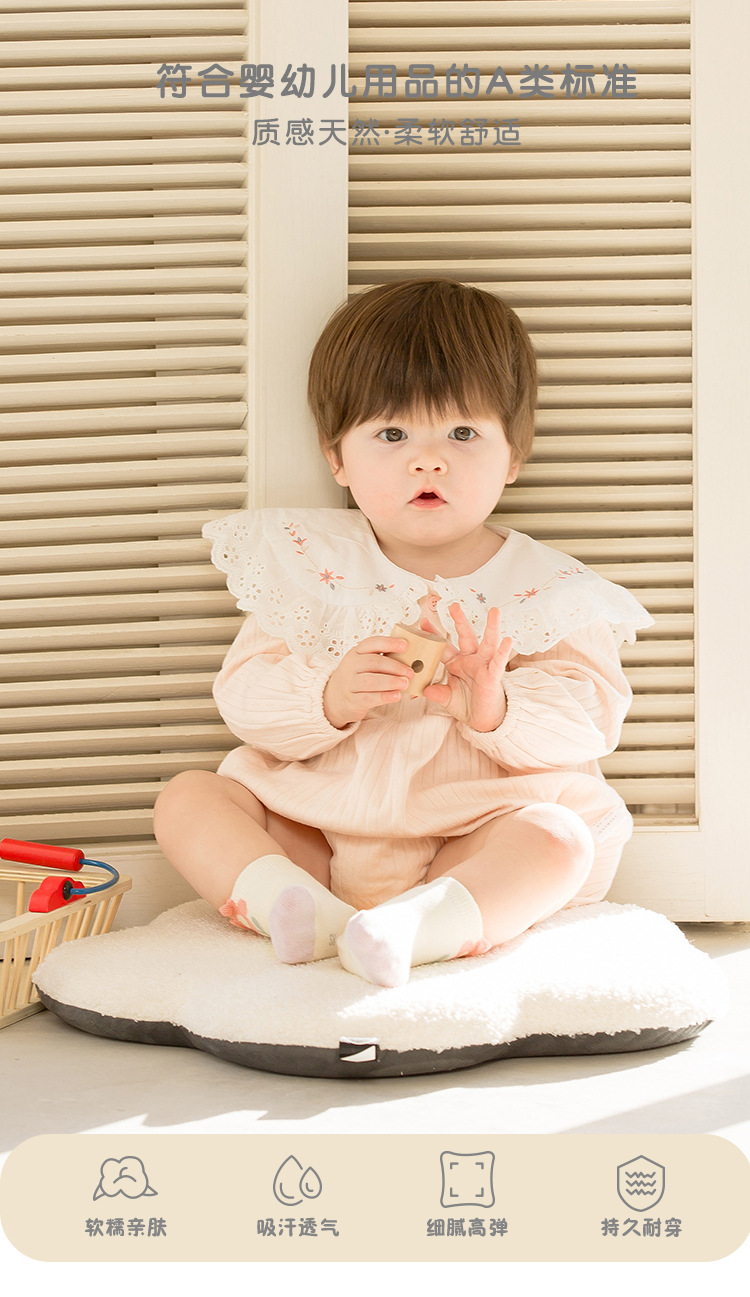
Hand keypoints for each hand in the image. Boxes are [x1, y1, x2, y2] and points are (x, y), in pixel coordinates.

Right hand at [323, 635, 414, 728]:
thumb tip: (412, 657)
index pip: (372, 643)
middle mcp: (351, 665)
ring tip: (405, 684)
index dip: (389, 643)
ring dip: (390, 682)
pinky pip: (369, 698)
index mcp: (356, 652)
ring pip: (371, 681)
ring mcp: (349, 683)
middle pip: (373, 662)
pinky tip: (396, 695)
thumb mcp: (364, 663)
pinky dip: (384, 696)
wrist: (335, 697)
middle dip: (394, 666)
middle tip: (410, 672)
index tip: (406, 645)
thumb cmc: (358, 677)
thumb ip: (383, 658)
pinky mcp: (352, 700)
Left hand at [420, 603, 513, 731]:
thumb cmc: (466, 705)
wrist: (483, 720)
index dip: (434, 635)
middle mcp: (470, 660)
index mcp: (455, 663)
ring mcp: (483, 666)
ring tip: (495, 611)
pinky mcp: (493, 676)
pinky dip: (503, 652)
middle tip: (454, 605)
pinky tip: (507, 640)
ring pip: (488, 643)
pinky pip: (499, 662)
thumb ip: (436, 693)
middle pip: (465, 636)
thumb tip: (424, 690)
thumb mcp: (447, 698)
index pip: (443, 646)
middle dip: (460, 620)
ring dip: (491, 627)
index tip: (422, 622)